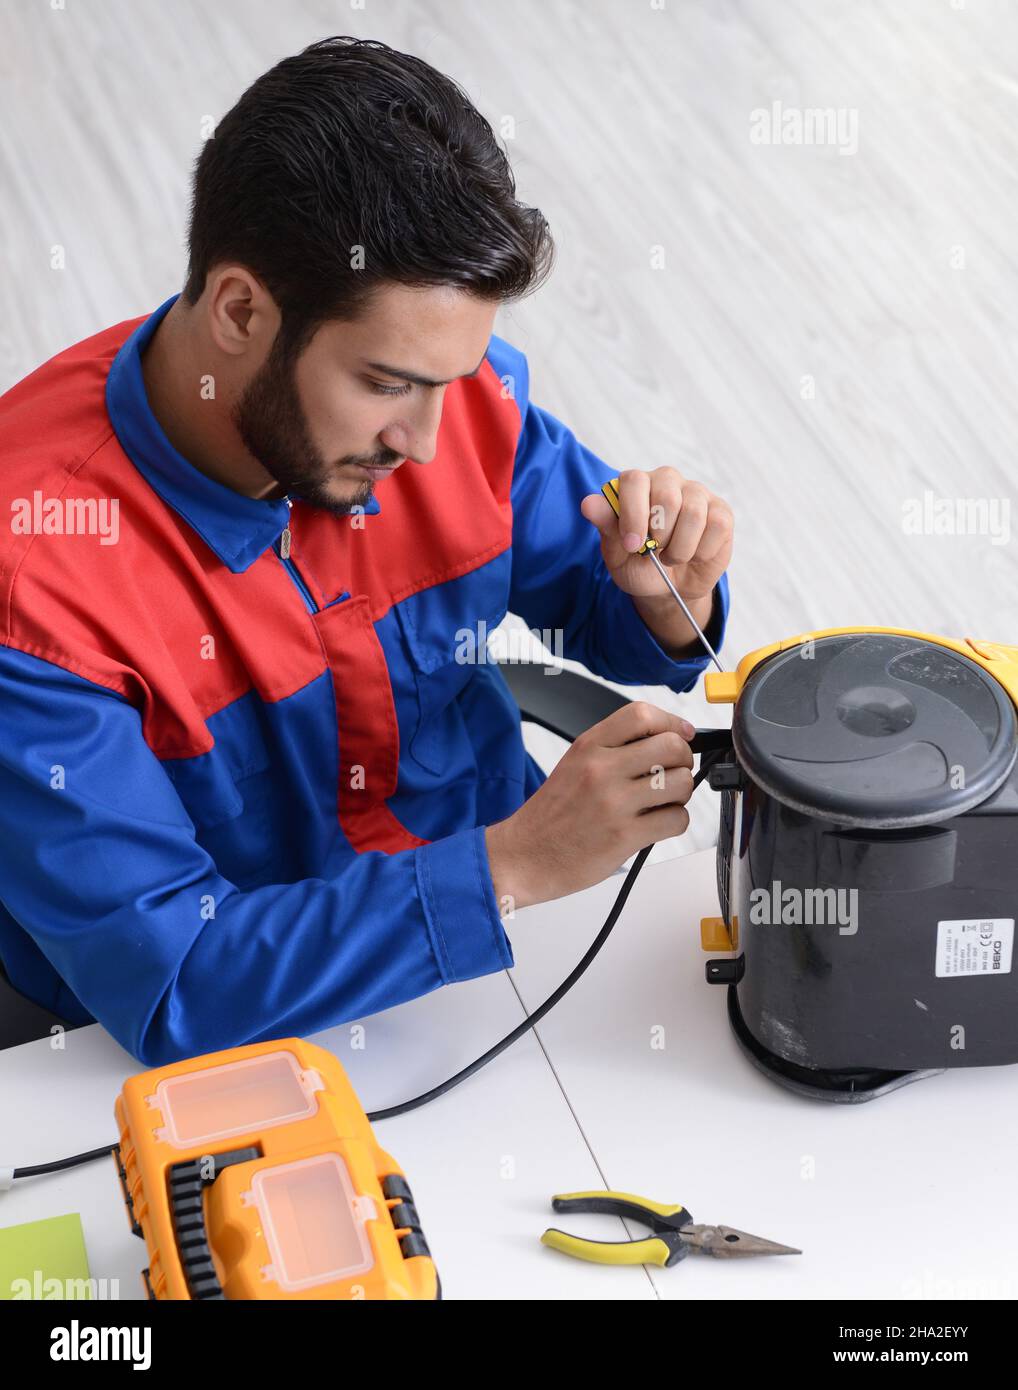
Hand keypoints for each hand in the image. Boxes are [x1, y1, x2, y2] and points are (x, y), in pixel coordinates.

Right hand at [484, 702, 696, 911]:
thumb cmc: (551, 815)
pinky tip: (655, 824)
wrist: (523, 856)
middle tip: (674, 772)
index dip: (672, 722)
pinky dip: (674, 822)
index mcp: (588, 747)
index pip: (642, 715)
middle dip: (684, 760)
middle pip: (672, 746)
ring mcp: (614, 803)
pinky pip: (676, 819)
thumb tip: (667, 740)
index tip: (682, 734)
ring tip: (662, 802)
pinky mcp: (624, 836)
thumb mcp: (574, 765)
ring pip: (681, 783)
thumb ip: (613, 749)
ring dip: (681, 794)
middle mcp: (601, 769)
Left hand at [580, 467, 732, 603]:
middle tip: (654, 552)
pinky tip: (694, 555)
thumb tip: (588, 504)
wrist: (669, 587)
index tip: (632, 545)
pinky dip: (701, 551)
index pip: (634, 480)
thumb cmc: (639, 565)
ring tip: (671, 557)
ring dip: (680, 549)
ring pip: (694, 514)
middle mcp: (667, 481)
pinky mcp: (720, 511)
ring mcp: (697, 493)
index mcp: (637, 485)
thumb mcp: (617, 553)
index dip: (633, 514)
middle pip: (667, 497)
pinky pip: (716, 526)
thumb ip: (606, 527)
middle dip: (659, 535)